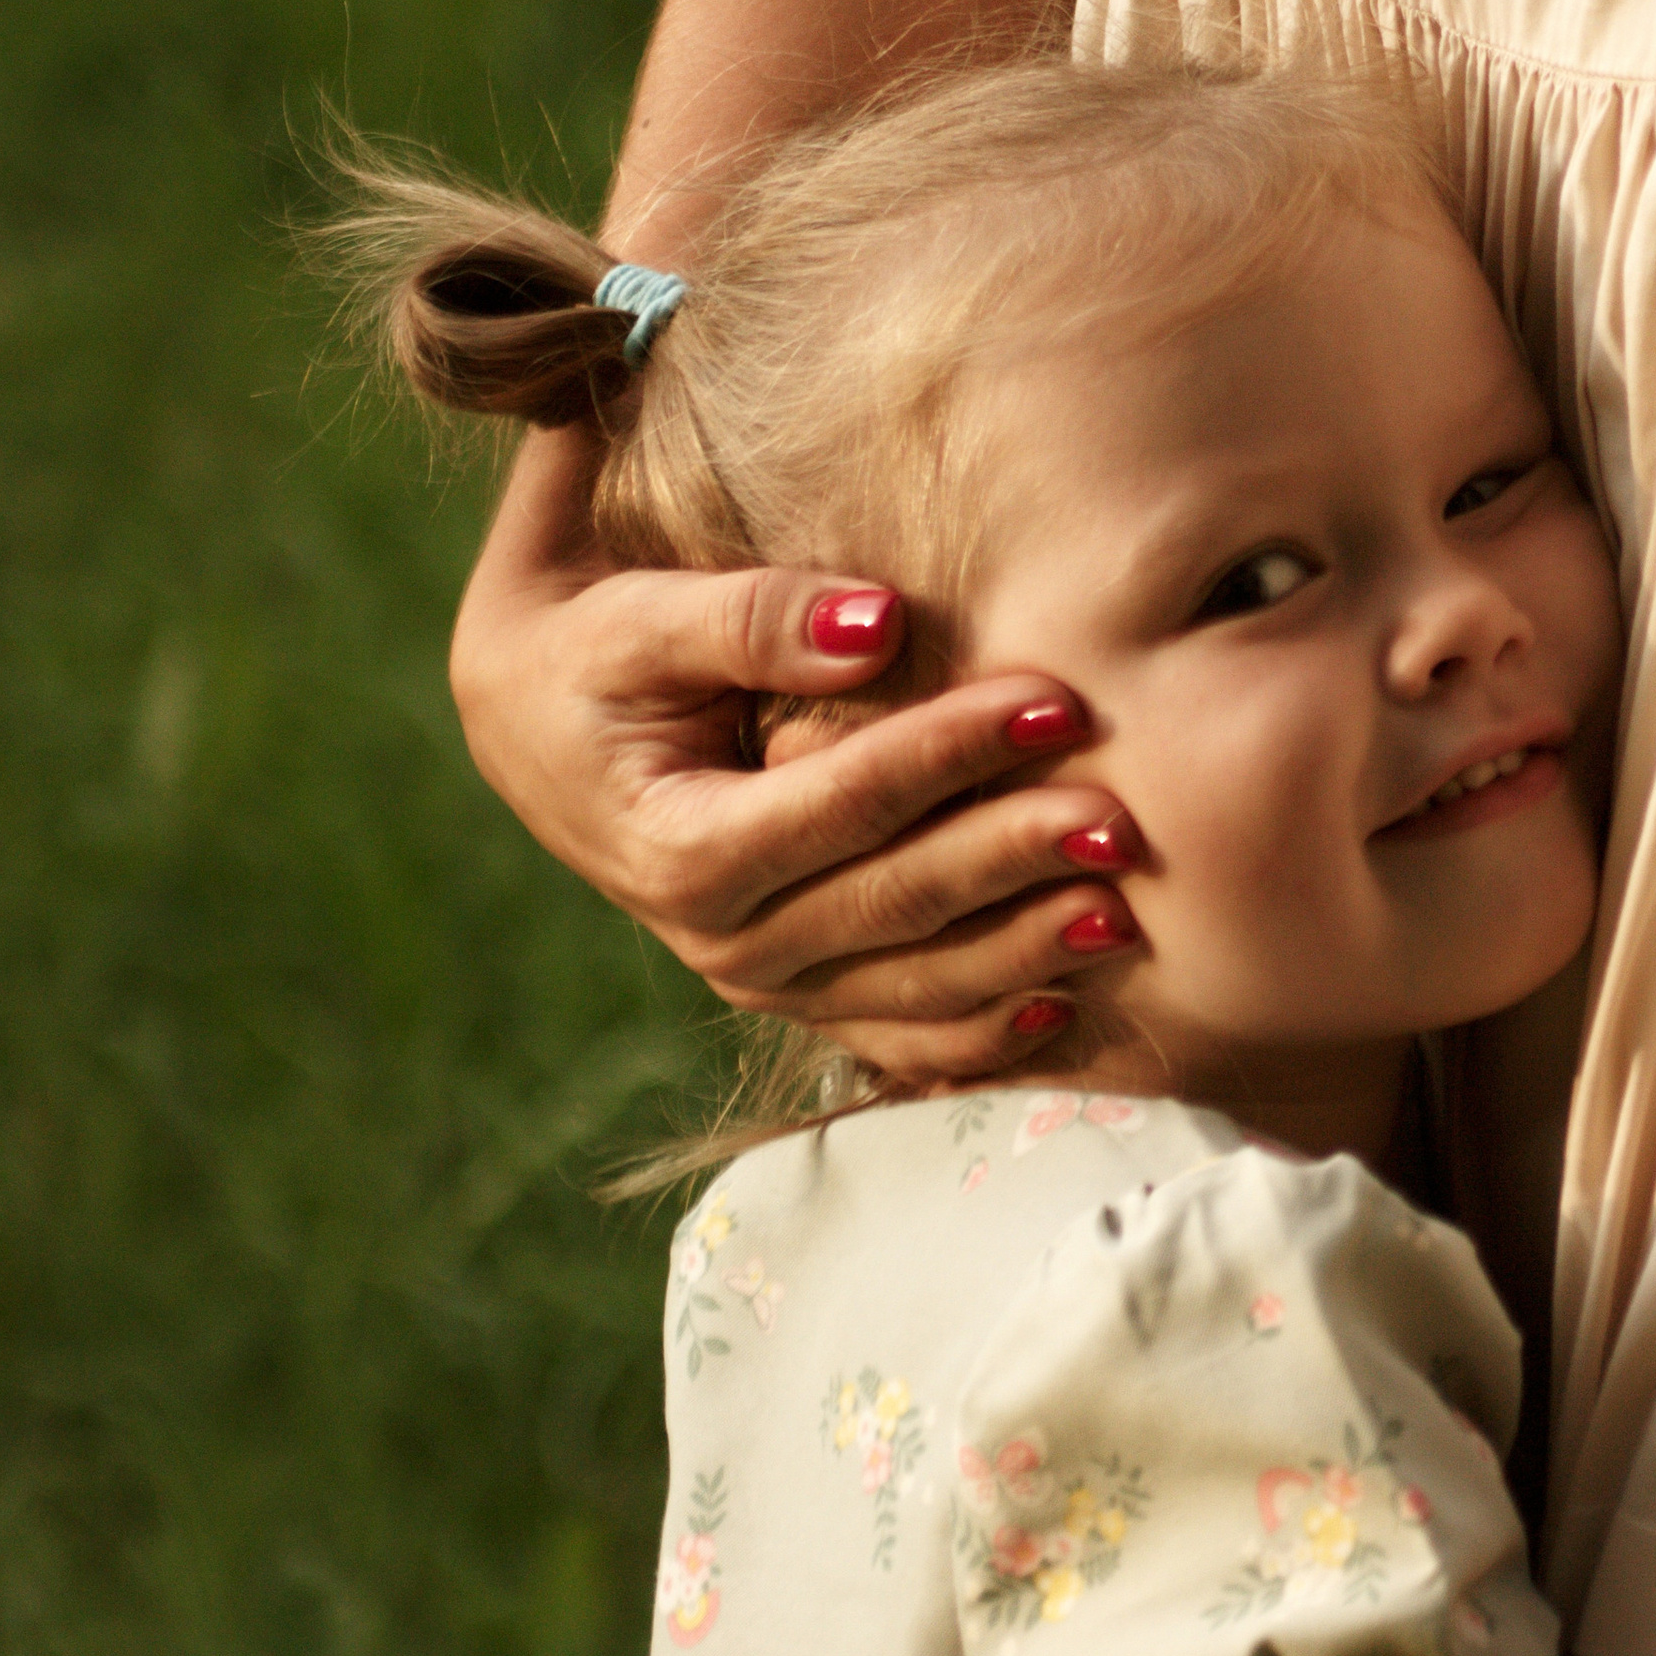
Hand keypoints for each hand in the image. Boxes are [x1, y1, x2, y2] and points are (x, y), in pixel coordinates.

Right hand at [449, 429, 1144, 1071]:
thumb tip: (883, 625)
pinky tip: (1066, 1008)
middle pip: (890, 905)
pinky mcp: (797, 990)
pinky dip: (982, 1034)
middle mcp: (716, 935)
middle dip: (1012, 860)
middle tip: (1120, 818)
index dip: (947, 755)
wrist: (530, 723)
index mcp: (676, 844)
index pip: (838, 804)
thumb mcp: (635, 617)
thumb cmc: (589, 644)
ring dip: (1021, 955)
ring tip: (1125, 915)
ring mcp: (760, 976)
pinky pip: (898, 1038)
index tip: (1055, 702)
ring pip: (908, 989)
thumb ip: (748, 617)